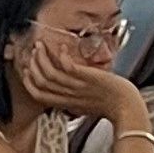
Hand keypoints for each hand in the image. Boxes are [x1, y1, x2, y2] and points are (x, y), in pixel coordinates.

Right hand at [13, 28, 130, 122]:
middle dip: (33, 64)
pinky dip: (61, 54)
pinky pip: (67, 65)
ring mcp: (77, 87)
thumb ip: (72, 99)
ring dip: (42, 57)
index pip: (38, 95)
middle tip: (34, 50)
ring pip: (49, 72)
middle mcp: (68, 96)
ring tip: (42, 45)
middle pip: (41, 81)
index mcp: (65, 103)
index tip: (26, 68)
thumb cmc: (109, 105)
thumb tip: (65, 91)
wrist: (126, 107)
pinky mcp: (87, 78)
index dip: (29, 81)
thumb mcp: (84, 106)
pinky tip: (62, 46)